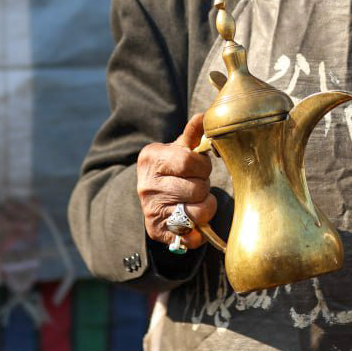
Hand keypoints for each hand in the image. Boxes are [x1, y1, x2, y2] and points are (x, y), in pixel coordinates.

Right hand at [136, 112, 216, 249]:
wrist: (152, 195)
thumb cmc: (172, 168)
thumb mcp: (179, 148)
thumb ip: (193, 133)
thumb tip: (204, 115)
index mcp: (151, 158)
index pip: (188, 161)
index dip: (202, 166)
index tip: (200, 167)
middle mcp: (146, 186)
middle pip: (196, 188)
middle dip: (204, 185)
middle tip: (196, 184)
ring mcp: (150, 210)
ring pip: (198, 211)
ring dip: (205, 206)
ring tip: (196, 199)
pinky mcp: (156, 231)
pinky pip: (191, 235)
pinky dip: (199, 229)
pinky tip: (194, 219)